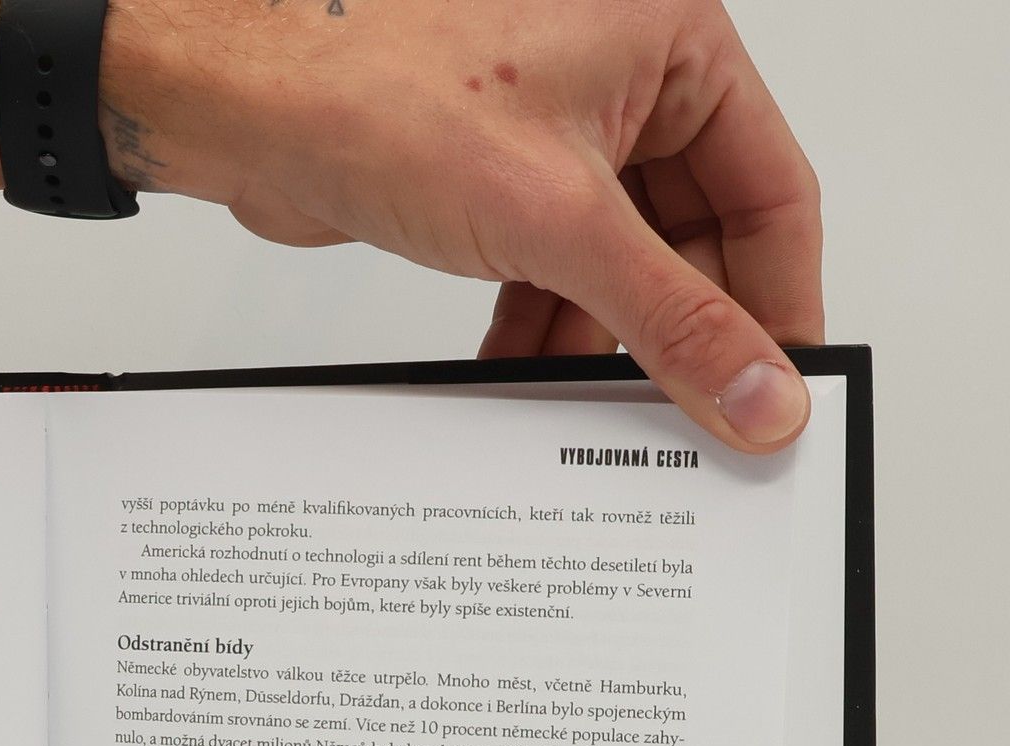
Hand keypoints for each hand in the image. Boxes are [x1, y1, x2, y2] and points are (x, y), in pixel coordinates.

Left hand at [106, 0, 822, 450]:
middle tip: (684, 426)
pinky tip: (523, 381)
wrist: (245, 100)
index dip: (775, 303)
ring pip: (613, 262)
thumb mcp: (558, 220)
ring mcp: (555, 129)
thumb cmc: (381, 86)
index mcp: (673, 43)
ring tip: (591, 416)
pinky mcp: (493, 178)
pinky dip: (539, 326)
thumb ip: (668, 317)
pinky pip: (548, 267)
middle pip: (691, 237)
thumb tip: (757, 391)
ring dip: (597, 342)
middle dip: (674, 333)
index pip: (769, 194)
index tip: (774, 394)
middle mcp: (623, 78)